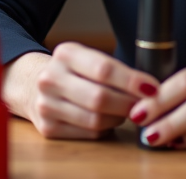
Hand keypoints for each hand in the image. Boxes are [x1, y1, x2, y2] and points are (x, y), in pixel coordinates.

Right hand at [2, 43, 160, 139]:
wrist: (33, 84)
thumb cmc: (73, 71)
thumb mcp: (87, 58)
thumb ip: (114, 69)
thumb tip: (150, 88)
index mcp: (65, 53)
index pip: (104, 69)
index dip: (132, 81)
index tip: (152, 88)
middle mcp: (51, 78)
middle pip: (100, 98)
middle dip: (129, 104)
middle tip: (146, 106)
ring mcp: (46, 104)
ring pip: (96, 120)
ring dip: (119, 118)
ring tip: (126, 111)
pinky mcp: (48, 127)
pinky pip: (88, 133)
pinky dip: (105, 129)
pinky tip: (108, 120)